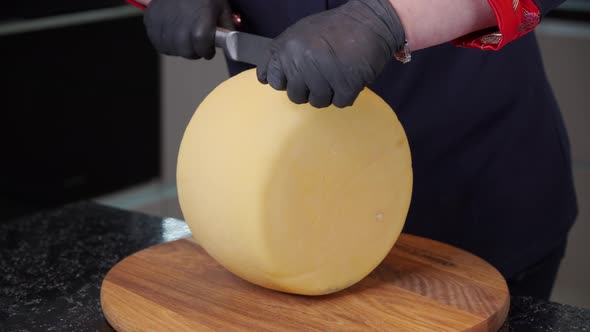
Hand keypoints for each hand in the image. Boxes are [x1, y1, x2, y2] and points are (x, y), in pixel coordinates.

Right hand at [143, 0, 232, 58]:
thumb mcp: (221, 8)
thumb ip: (227, 29)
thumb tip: (232, 45)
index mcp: (200, 25)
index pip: (202, 51)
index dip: (207, 51)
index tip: (209, 49)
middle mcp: (179, 27)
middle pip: (187, 53)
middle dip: (194, 50)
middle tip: (197, 39)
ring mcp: (162, 24)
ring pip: (172, 50)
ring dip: (179, 46)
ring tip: (185, 33)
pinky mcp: (150, 21)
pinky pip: (158, 43)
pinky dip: (166, 41)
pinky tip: (173, 31)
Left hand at [257, 0, 405, 107]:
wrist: (371, 20)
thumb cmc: (336, 28)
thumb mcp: (299, 34)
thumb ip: (281, 55)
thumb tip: (265, 78)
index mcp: (286, 48)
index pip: (273, 80)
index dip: (287, 79)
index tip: (299, 72)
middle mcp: (301, 62)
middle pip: (295, 96)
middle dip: (309, 88)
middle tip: (323, 71)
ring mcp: (323, 74)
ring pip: (318, 102)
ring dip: (329, 92)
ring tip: (338, 72)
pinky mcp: (346, 84)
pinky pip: (340, 103)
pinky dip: (347, 94)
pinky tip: (350, 76)